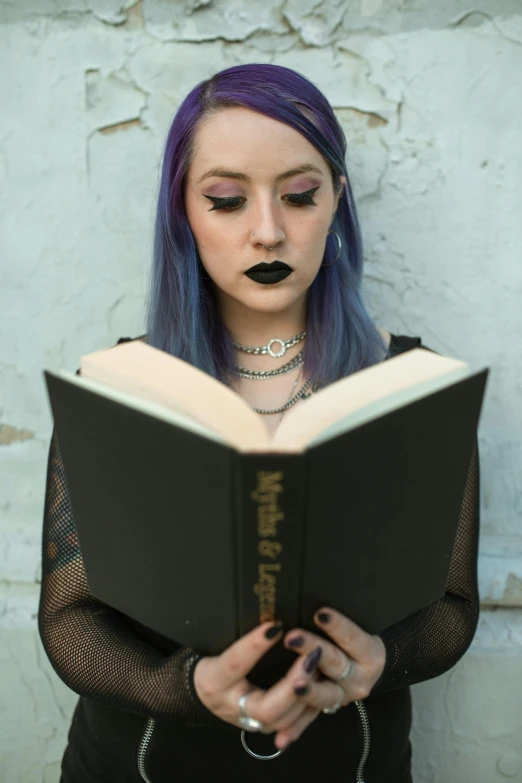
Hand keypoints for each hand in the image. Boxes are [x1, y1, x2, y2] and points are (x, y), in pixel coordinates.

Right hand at [193, 621, 320, 748]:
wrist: (201, 691)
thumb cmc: (211, 659)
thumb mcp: (215, 645)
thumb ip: (237, 634)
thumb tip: (268, 616)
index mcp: (214, 680)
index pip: (235, 664)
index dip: (255, 646)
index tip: (275, 626)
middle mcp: (231, 706)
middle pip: (265, 708)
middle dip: (292, 686)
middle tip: (310, 659)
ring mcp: (249, 722)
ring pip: (282, 720)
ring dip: (305, 695)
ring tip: (318, 667)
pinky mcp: (263, 727)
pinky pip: (290, 725)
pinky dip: (307, 707)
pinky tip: (319, 687)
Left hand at [281, 608, 385, 717]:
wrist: (370, 666)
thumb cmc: (356, 638)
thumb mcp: (357, 628)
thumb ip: (334, 622)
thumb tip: (317, 606)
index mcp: (368, 654)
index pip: (352, 636)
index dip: (338, 626)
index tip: (320, 612)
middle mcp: (358, 678)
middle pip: (335, 662)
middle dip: (313, 650)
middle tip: (292, 638)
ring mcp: (343, 696)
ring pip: (324, 695)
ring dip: (307, 690)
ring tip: (294, 686)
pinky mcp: (328, 708)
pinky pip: (310, 719)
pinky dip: (295, 728)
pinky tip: (281, 738)